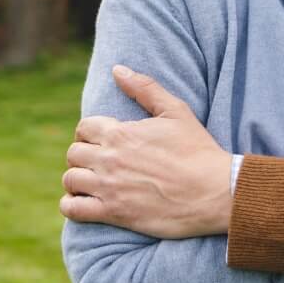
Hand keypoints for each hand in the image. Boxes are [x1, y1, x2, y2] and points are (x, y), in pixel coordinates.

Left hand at [60, 66, 232, 237]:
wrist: (213, 191)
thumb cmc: (197, 150)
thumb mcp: (176, 111)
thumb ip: (145, 88)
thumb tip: (117, 70)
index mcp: (120, 133)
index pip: (84, 127)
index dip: (91, 132)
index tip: (101, 140)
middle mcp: (109, 159)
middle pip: (73, 153)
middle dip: (83, 155)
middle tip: (99, 162)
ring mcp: (109, 187)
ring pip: (70, 179)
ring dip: (77, 180)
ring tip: (91, 182)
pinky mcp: (113, 213)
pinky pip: (72, 209)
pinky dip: (72, 205)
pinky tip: (84, 202)